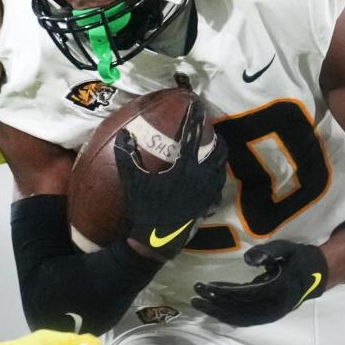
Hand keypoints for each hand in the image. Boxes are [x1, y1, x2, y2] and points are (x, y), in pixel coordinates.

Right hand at [115, 101, 226, 259]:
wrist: (157, 238)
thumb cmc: (145, 208)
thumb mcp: (133, 182)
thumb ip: (128, 157)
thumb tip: (123, 134)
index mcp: (185, 167)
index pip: (193, 136)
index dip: (195, 119)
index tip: (196, 106)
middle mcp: (201, 176)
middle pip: (216, 150)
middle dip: (215, 137)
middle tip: (210, 129)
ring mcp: (207, 191)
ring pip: (221, 167)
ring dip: (218, 156)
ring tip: (214, 149)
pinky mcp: (208, 204)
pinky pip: (218, 186)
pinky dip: (216, 177)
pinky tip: (212, 176)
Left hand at [191, 240, 327, 326]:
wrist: (318, 275)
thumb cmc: (299, 259)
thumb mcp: (287, 249)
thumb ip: (268, 252)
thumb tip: (247, 260)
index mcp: (276, 290)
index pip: (243, 294)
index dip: (222, 292)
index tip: (205, 286)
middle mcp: (272, 307)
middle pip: (237, 308)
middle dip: (213, 302)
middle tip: (195, 293)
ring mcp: (270, 314)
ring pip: (238, 318)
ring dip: (217, 312)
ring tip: (199, 302)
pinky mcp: (267, 316)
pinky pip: (244, 320)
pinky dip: (227, 317)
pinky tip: (213, 309)